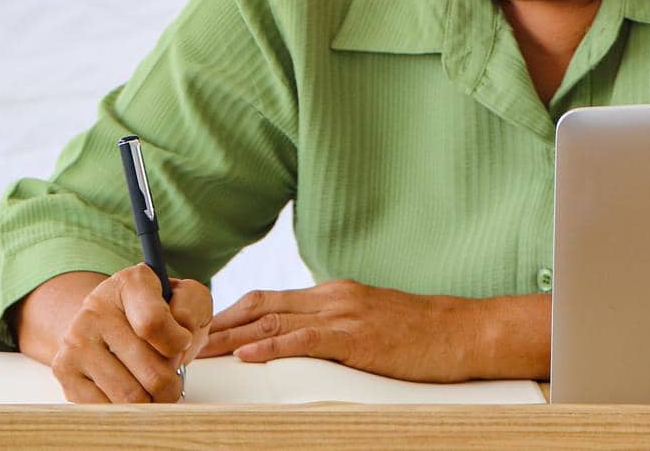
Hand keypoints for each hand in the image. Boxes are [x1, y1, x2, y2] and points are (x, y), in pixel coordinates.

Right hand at [49, 264, 212, 402]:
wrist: (107, 322)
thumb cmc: (155, 314)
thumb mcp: (185, 299)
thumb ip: (191, 309)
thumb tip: (178, 340)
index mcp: (130, 283)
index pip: (154, 323)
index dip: (178, 343)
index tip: (181, 342)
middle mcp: (96, 307)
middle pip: (151, 372)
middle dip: (171, 383)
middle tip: (170, 374)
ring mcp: (76, 340)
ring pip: (130, 397)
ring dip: (151, 401)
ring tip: (152, 388)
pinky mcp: (64, 369)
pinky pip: (106, 410)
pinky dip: (126, 411)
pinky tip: (129, 392)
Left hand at [198, 279, 494, 382]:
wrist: (464, 332)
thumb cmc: (422, 335)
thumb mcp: (370, 325)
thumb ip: (336, 330)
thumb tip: (304, 343)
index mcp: (332, 295)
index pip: (268, 299)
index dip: (231, 314)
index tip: (202, 330)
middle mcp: (331, 297)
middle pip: (260, 304)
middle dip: (219, 323)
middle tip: (186, 340)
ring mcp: (343, 314)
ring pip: (274, 319)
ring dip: (232, 337)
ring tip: (201, 351)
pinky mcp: (357, 337)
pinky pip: (305, 340)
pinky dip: (272, 345)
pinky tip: (249, 355)